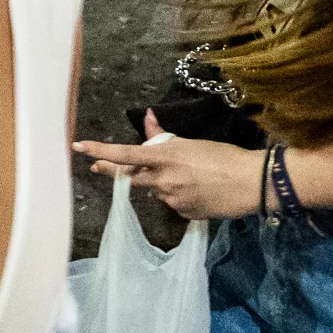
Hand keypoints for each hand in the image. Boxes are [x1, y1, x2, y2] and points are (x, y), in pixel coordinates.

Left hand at [72, 113, 264, 219]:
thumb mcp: (192, 142)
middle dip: (112, 172)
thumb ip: (164, 137)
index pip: (125, 155)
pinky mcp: (184, 214)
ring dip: (159, 183)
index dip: (101, 152)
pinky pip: (172, 203)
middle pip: (129, 178)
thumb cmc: (224, 156)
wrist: (252, 183)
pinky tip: (198, 191)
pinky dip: (178, 196)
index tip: (79, 148)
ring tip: (188, 176)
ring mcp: (172, 200)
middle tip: (98, 167)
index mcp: (165, 157)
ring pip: (155, 191)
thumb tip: (148, 118)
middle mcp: (163, 180)